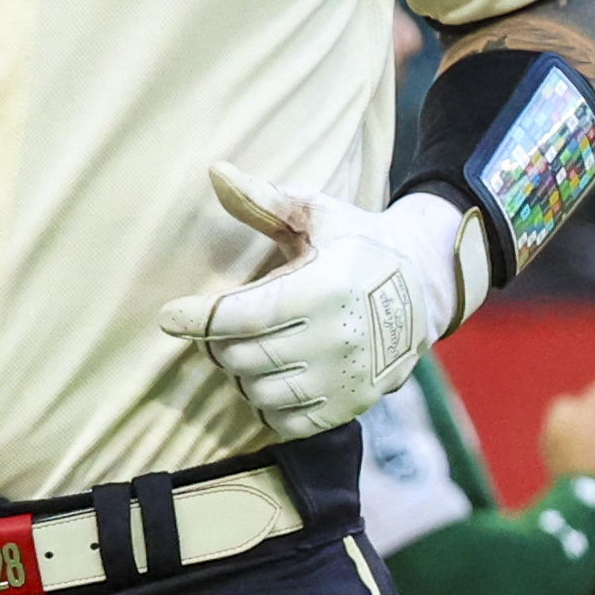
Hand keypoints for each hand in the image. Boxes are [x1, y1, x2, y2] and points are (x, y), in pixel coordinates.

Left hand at [152, 163, 478, 442]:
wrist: (426, 287)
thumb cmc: (359, 244)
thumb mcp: (318, 214)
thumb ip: (264, 200)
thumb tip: (214, 171)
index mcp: (325, 289)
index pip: (243, 316)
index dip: (197, 318)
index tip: (169, 316)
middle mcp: (337, 339)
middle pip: (241, 357)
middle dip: (218, 342)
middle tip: (222, 326)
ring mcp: (345, 379)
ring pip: (258, 393)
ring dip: (242, 373)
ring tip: (251, 347)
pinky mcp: (350, 406)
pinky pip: (285, 424)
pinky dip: (266, 405)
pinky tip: (272, 376)